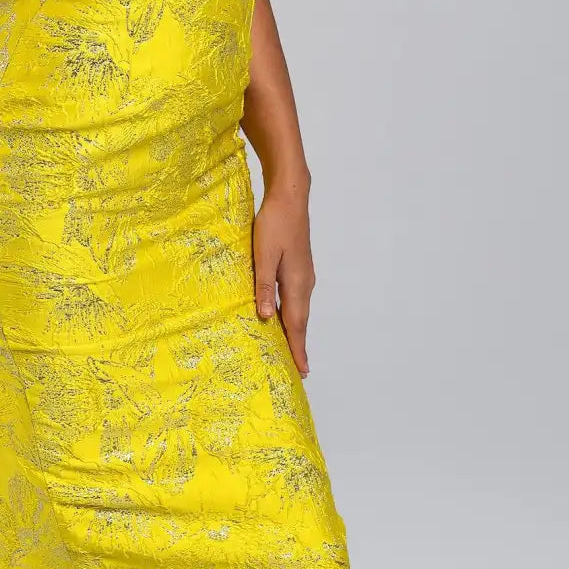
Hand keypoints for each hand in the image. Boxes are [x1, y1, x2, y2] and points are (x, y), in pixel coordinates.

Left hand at [252, 187, 314, 377]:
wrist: (290, 198)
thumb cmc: (275, 224)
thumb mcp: (264, 255)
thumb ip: (264, 286)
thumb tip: (264, 317)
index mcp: (297, 284)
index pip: (296, 324)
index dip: (297, 348)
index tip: (301, 370)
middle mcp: (304, 283)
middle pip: (300, 320)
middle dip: (298, 344)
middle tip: (299, 368)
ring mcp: (303, 275)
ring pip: (298, 309)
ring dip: (295, 330)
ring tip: (292, 348)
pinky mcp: (299, 267)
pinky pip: (296, 298)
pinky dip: (292, 313)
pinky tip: (282, 315)